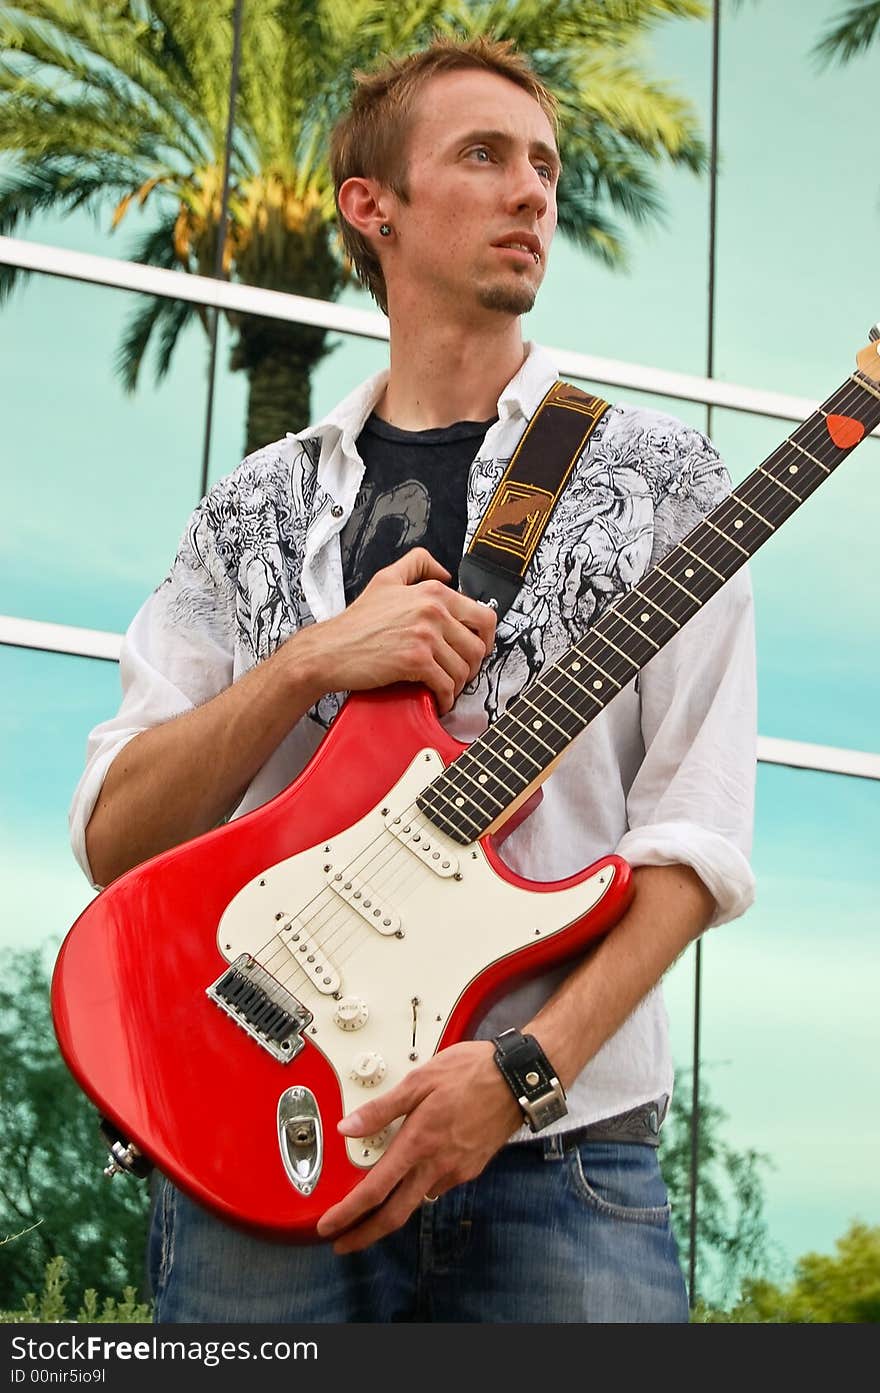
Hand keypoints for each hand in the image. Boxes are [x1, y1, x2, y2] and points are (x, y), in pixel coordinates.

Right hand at [301, 548, 496, 714]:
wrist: (330, 649)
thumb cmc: (356, 622)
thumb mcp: (386, 579)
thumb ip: (417, 564)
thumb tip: (446, 572)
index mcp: (433, 592)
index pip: (484, 615)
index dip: (486, 638)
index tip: (477, 649)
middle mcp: (433, 610)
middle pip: (478, 646)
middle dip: (473, 666)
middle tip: (460, 673)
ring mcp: (425, 636)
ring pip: (464, 668)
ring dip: (458, 684)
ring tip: (446, 687)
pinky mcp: (415, 660)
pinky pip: (446, 685)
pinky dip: (445, 698)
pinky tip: (437, 699)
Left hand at [316, 1041, 521, 1253]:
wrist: (517, 1080)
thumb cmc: (472, 1073)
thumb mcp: (420, 1081)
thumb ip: (382, 1108)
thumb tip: (349, 1126)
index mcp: (419, 1143)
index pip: (375, 1190)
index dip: (348, 1213)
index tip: (329, 1226)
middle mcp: (437, 1164)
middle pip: (394, 1214)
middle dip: (365, 1234)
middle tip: (344, 1243)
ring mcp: (456, 1171)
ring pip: (417, 1200)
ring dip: (393, 1209)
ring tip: (374, 1204)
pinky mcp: (470, 1169)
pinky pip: (437, 1186)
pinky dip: (418, 1189)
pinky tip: (413, 1177)